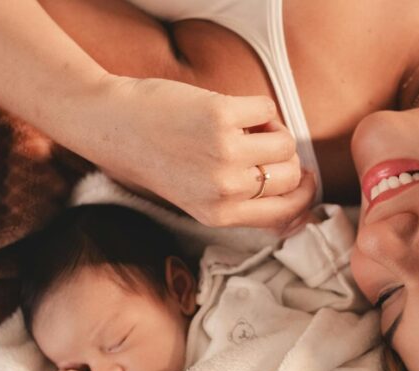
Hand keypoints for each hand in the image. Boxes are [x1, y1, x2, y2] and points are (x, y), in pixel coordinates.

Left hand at [80, 76, 314, 227]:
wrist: (114, 124)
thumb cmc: (157, 157)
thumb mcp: (197, 197)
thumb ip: (241, 200)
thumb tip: (299, 186)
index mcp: (220, 215)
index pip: (287, 212)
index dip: (304, 194)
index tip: (304, 177)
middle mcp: (225, 190)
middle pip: (290, 175)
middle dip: (285, 157)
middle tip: (261, 144)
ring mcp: (224, 154)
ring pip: (285, 142)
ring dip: (273, 129)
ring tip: (244, 126)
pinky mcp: (221, 117)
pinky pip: (267, 109)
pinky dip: (256, 106)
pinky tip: (231, 109)